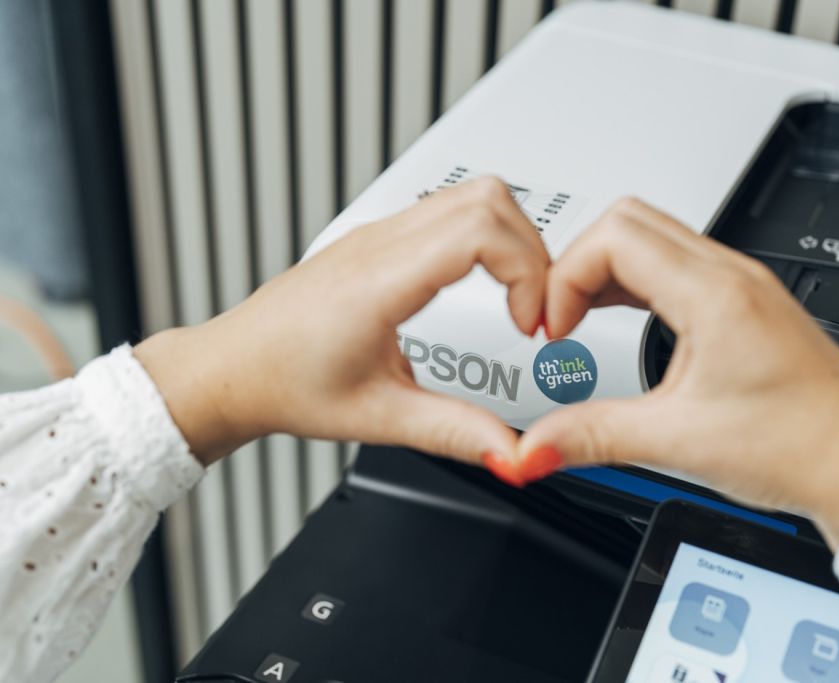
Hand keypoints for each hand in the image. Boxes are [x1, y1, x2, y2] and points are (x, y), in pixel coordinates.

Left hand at [135, 177, 547, 466]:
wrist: (232, 369)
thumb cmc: (284, 384)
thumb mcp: (378, 419)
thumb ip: (453, 433)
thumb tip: (513, 450)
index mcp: (379, 283)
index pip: (481, 230)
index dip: (528, 272)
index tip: (530, 324)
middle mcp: (380, 245)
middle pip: (489, 199)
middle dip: (533, 253)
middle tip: (534, 311)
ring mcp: (379, 234)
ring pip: (473, 195)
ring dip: (512, 241)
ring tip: (517, 299)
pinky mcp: (380, 238)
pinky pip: (450, 209)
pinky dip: (487, 238)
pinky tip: (485, 285)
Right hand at [513, 198, 838, 545]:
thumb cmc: (801, 447)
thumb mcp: (678, 443)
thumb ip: (593, 437)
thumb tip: (532, 447)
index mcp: (717, 296)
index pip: (613, 237)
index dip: (565, 277)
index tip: (555, 329)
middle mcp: (733, 276)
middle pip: (628, 220)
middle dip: (577, 264)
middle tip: (560, 318)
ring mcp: (743, 284)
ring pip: (654, 236)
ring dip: (606, 269)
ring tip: (582, 319)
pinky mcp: (746, 302)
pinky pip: (677, 262)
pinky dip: (636, 279)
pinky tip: (623, 315)